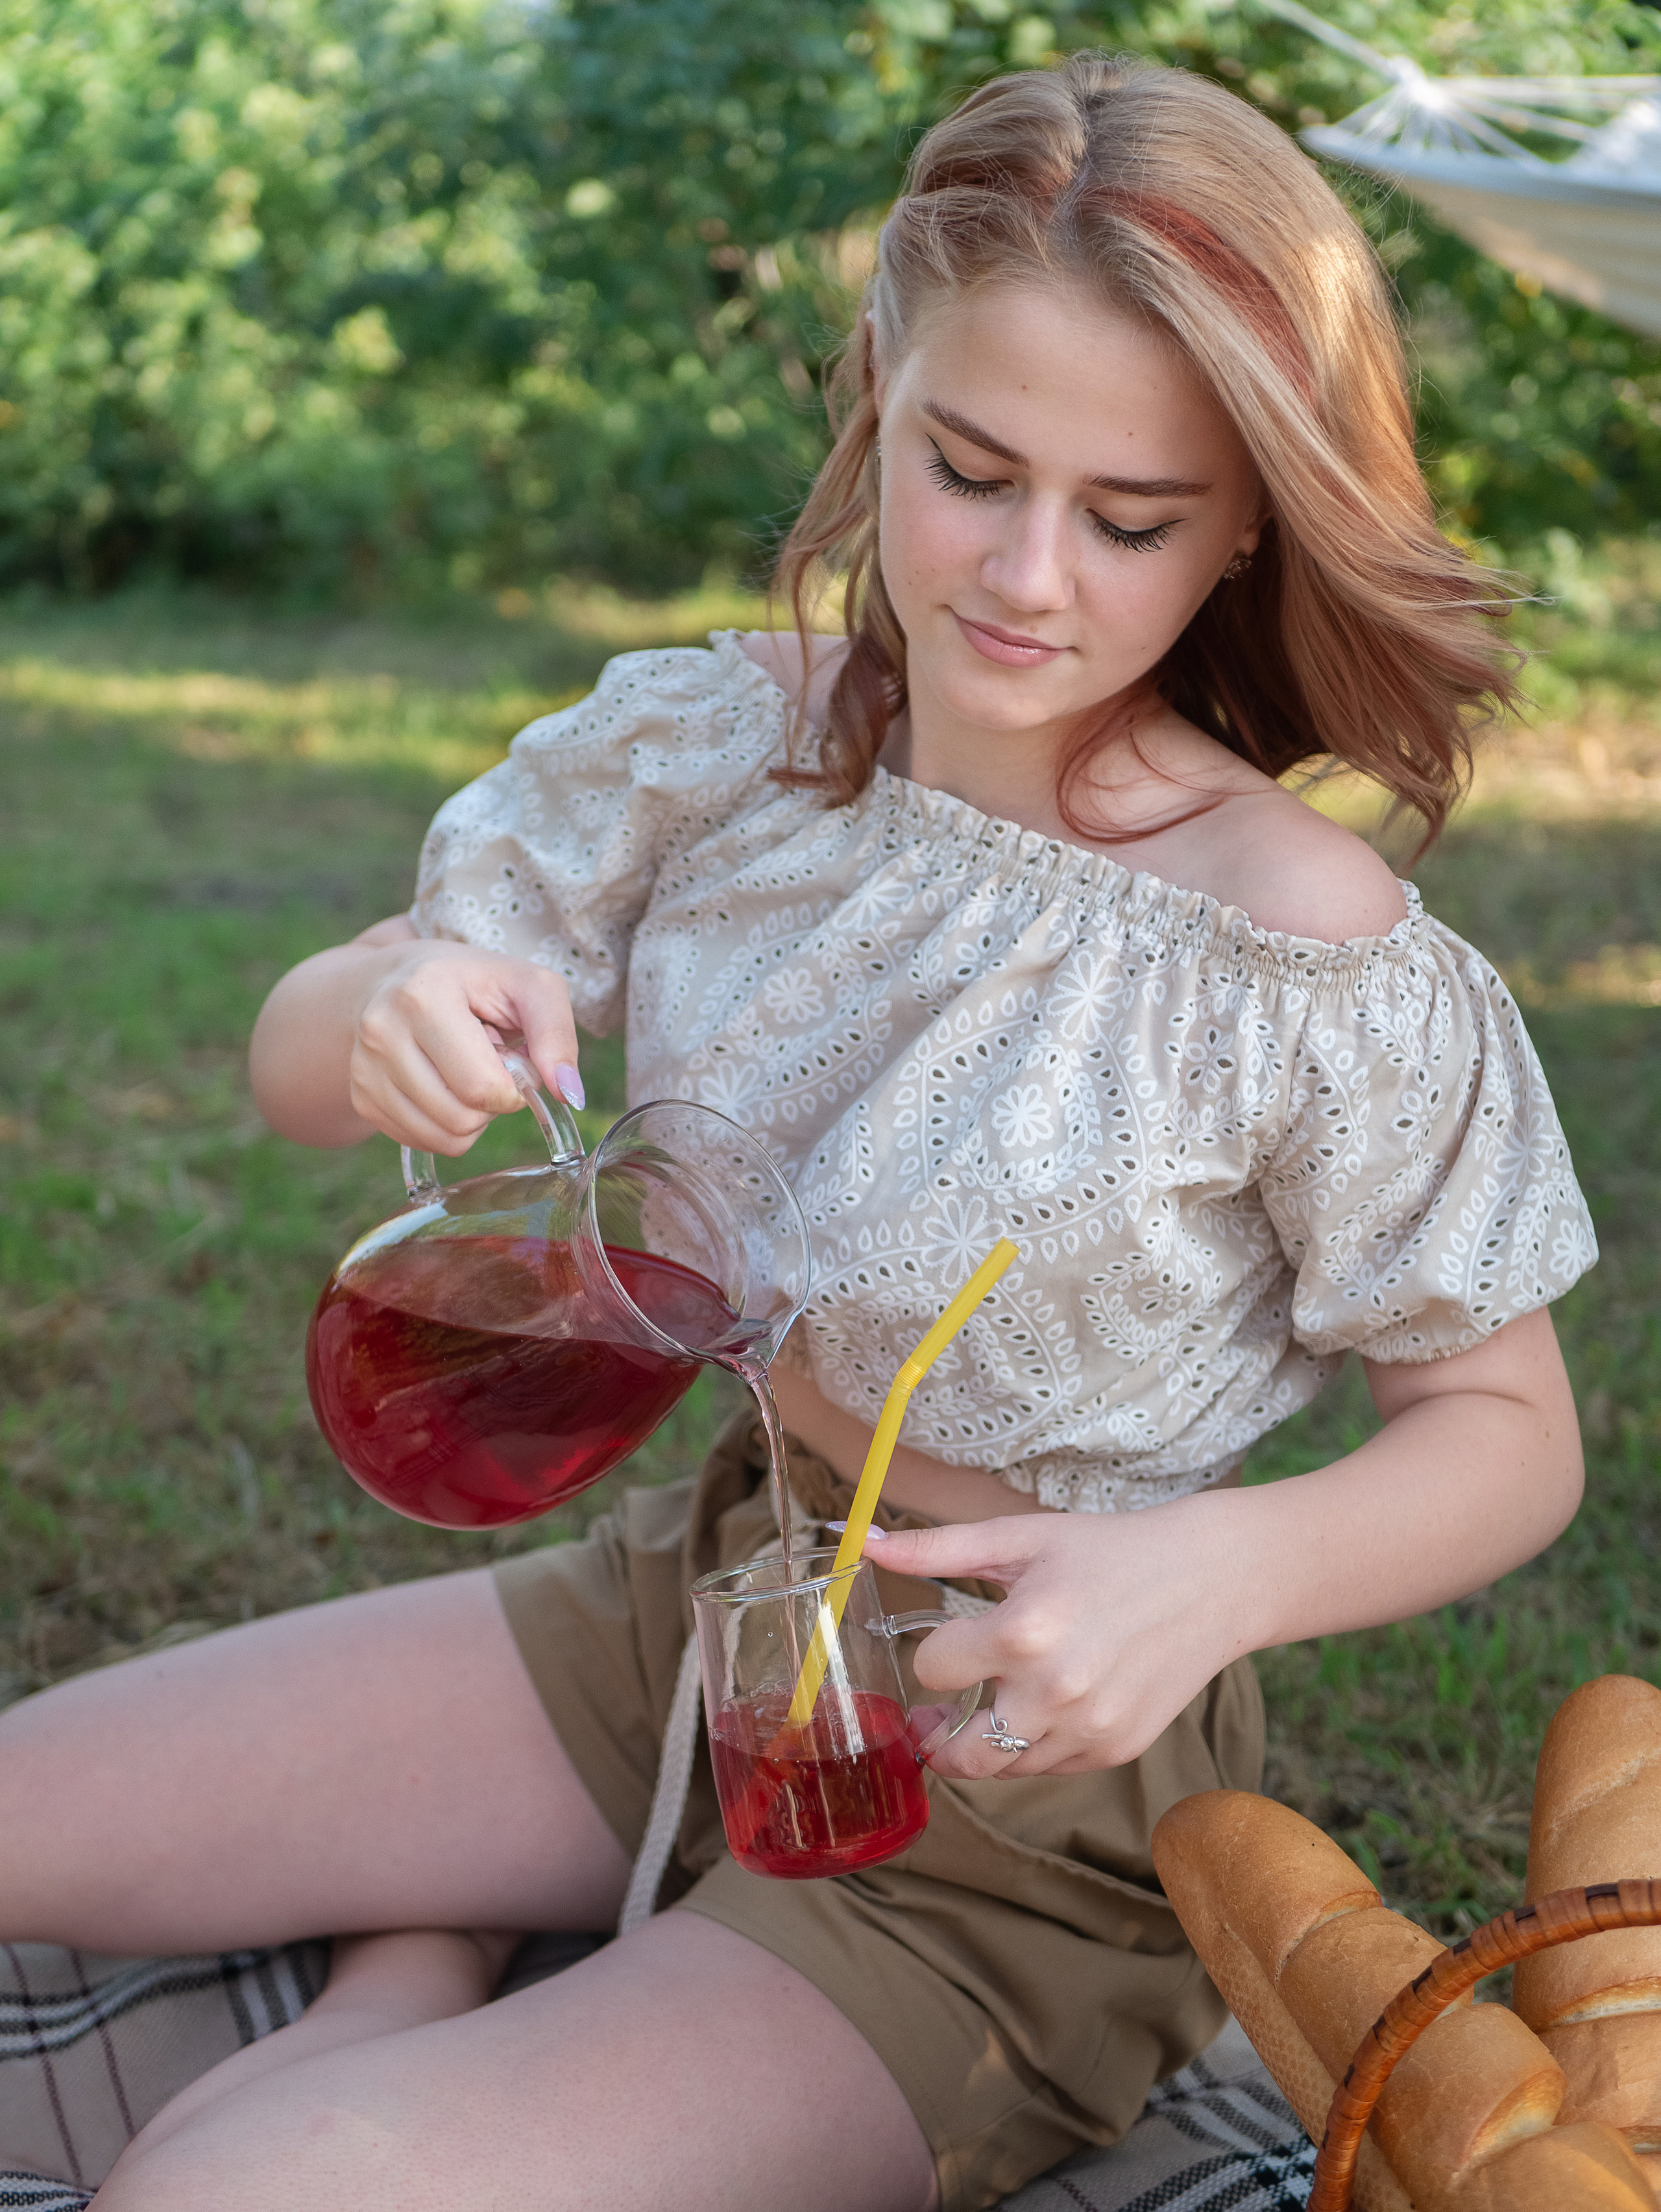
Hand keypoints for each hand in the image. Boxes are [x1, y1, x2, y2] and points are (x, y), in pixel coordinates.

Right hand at [349, 939, 581, 1155]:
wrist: (398, 979)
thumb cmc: (475, 983)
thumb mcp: (528, 986)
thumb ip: (556, 1034)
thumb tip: (568, 1094)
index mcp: (423, 995)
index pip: (482, 1086)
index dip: (513, 1086)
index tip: (511, 1058)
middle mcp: (382, 1030)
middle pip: (460, 1117)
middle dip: (492, 1103)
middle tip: (487, 1064)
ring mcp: (364, 1066)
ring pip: (442, 1138)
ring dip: (471, 1117)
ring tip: (463, 1072)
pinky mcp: (361, 1096)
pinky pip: (421, 1142)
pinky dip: (445, 1126)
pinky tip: (442, 1086)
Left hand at [867, 1499, 1256, 1778]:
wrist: (1211, 1579)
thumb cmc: (1108, 1550)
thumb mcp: (1021, 1538)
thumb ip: (938, 1548)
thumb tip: (863, 1543)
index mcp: (1023, 1632)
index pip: (933, 1669)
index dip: (935, 1654)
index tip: (951, 1642)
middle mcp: (1055, 1691)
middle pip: (959, 1752)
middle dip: (935, 1736)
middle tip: (930, 1717)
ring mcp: (1089, 1729)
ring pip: (1004, 1767)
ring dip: (986, 1742)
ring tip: (991, 1703)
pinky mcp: (1117, 1749)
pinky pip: (1050, 1767)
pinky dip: (1035, 1746)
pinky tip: (1045, 1706)